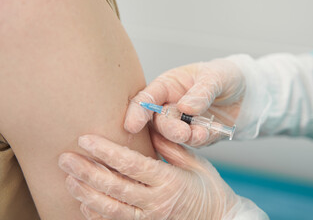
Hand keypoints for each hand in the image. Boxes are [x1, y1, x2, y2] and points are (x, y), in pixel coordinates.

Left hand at [58, 132, 268, 219]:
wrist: (220, 219)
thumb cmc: (209, 190)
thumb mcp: (196, 164)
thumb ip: (171, 147)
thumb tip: (150, 129)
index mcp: (169, 180)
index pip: (131, 164)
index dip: (106, 151)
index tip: (86, 139)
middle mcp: (156, 202)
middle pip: (114, 186)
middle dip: (86, 171)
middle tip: (65, 158)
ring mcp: (150, 218)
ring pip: (110, 208)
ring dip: (86, 193)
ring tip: (69, 178)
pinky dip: (97, 214)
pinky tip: (83, 203)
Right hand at [125, 55, 254, 146]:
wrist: (248, 93)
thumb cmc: (227, 76)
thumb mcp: (216, 76)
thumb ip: (201, 91)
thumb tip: (185, 107)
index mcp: (168, 85)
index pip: (146, 98)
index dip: (137, 111)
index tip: (132, 125)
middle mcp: (170, 105)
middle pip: (158, 121)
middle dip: (169, 129)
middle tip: (183, 133)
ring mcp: (182, 122)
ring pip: (173, 136)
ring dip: (185, 137)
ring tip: (202, 133)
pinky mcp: (195, 136)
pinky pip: (192, 143)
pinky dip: (200, 140)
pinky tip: (211, 132)